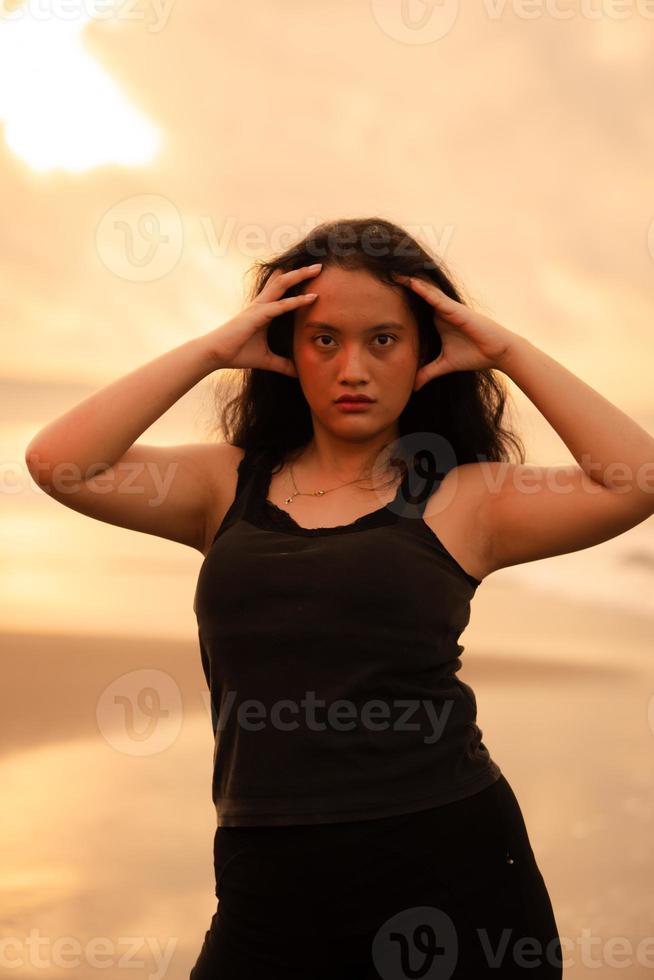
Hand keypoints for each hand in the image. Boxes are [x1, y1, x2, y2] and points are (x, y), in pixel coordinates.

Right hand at [206, 264, 320, 376]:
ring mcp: (258, 308)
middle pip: (283, 281)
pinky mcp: (257, 316)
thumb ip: (283, 364)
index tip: (310, 274)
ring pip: (282, 285)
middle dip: (301, 272)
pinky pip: (280, 306)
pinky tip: (311, 297)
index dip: (294, 280)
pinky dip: (296, 302)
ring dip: (299, 276)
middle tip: (319, 266)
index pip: (281, 290)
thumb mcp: (266, 360)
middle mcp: (261, 304)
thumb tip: (297, 372)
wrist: (214, 354)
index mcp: (263, 310)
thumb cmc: (237, 354)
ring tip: (316, 269)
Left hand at [392, 274, 519, 391]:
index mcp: (436, 319)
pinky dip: (422, 289)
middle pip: (417, 292)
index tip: (379, 291)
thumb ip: (427, 373)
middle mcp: (440, 310)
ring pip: (424, 290)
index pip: (414, 304)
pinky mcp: (455, 310)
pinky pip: (436, 297)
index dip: (399, 296)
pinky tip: (410, 282)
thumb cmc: (474, 355)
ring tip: (390, 270)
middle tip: (380, 272)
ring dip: (408, 280)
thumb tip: (413, 387)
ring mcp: (447, 308)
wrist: (497, 353)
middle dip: (400, 283)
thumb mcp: (444, 365)